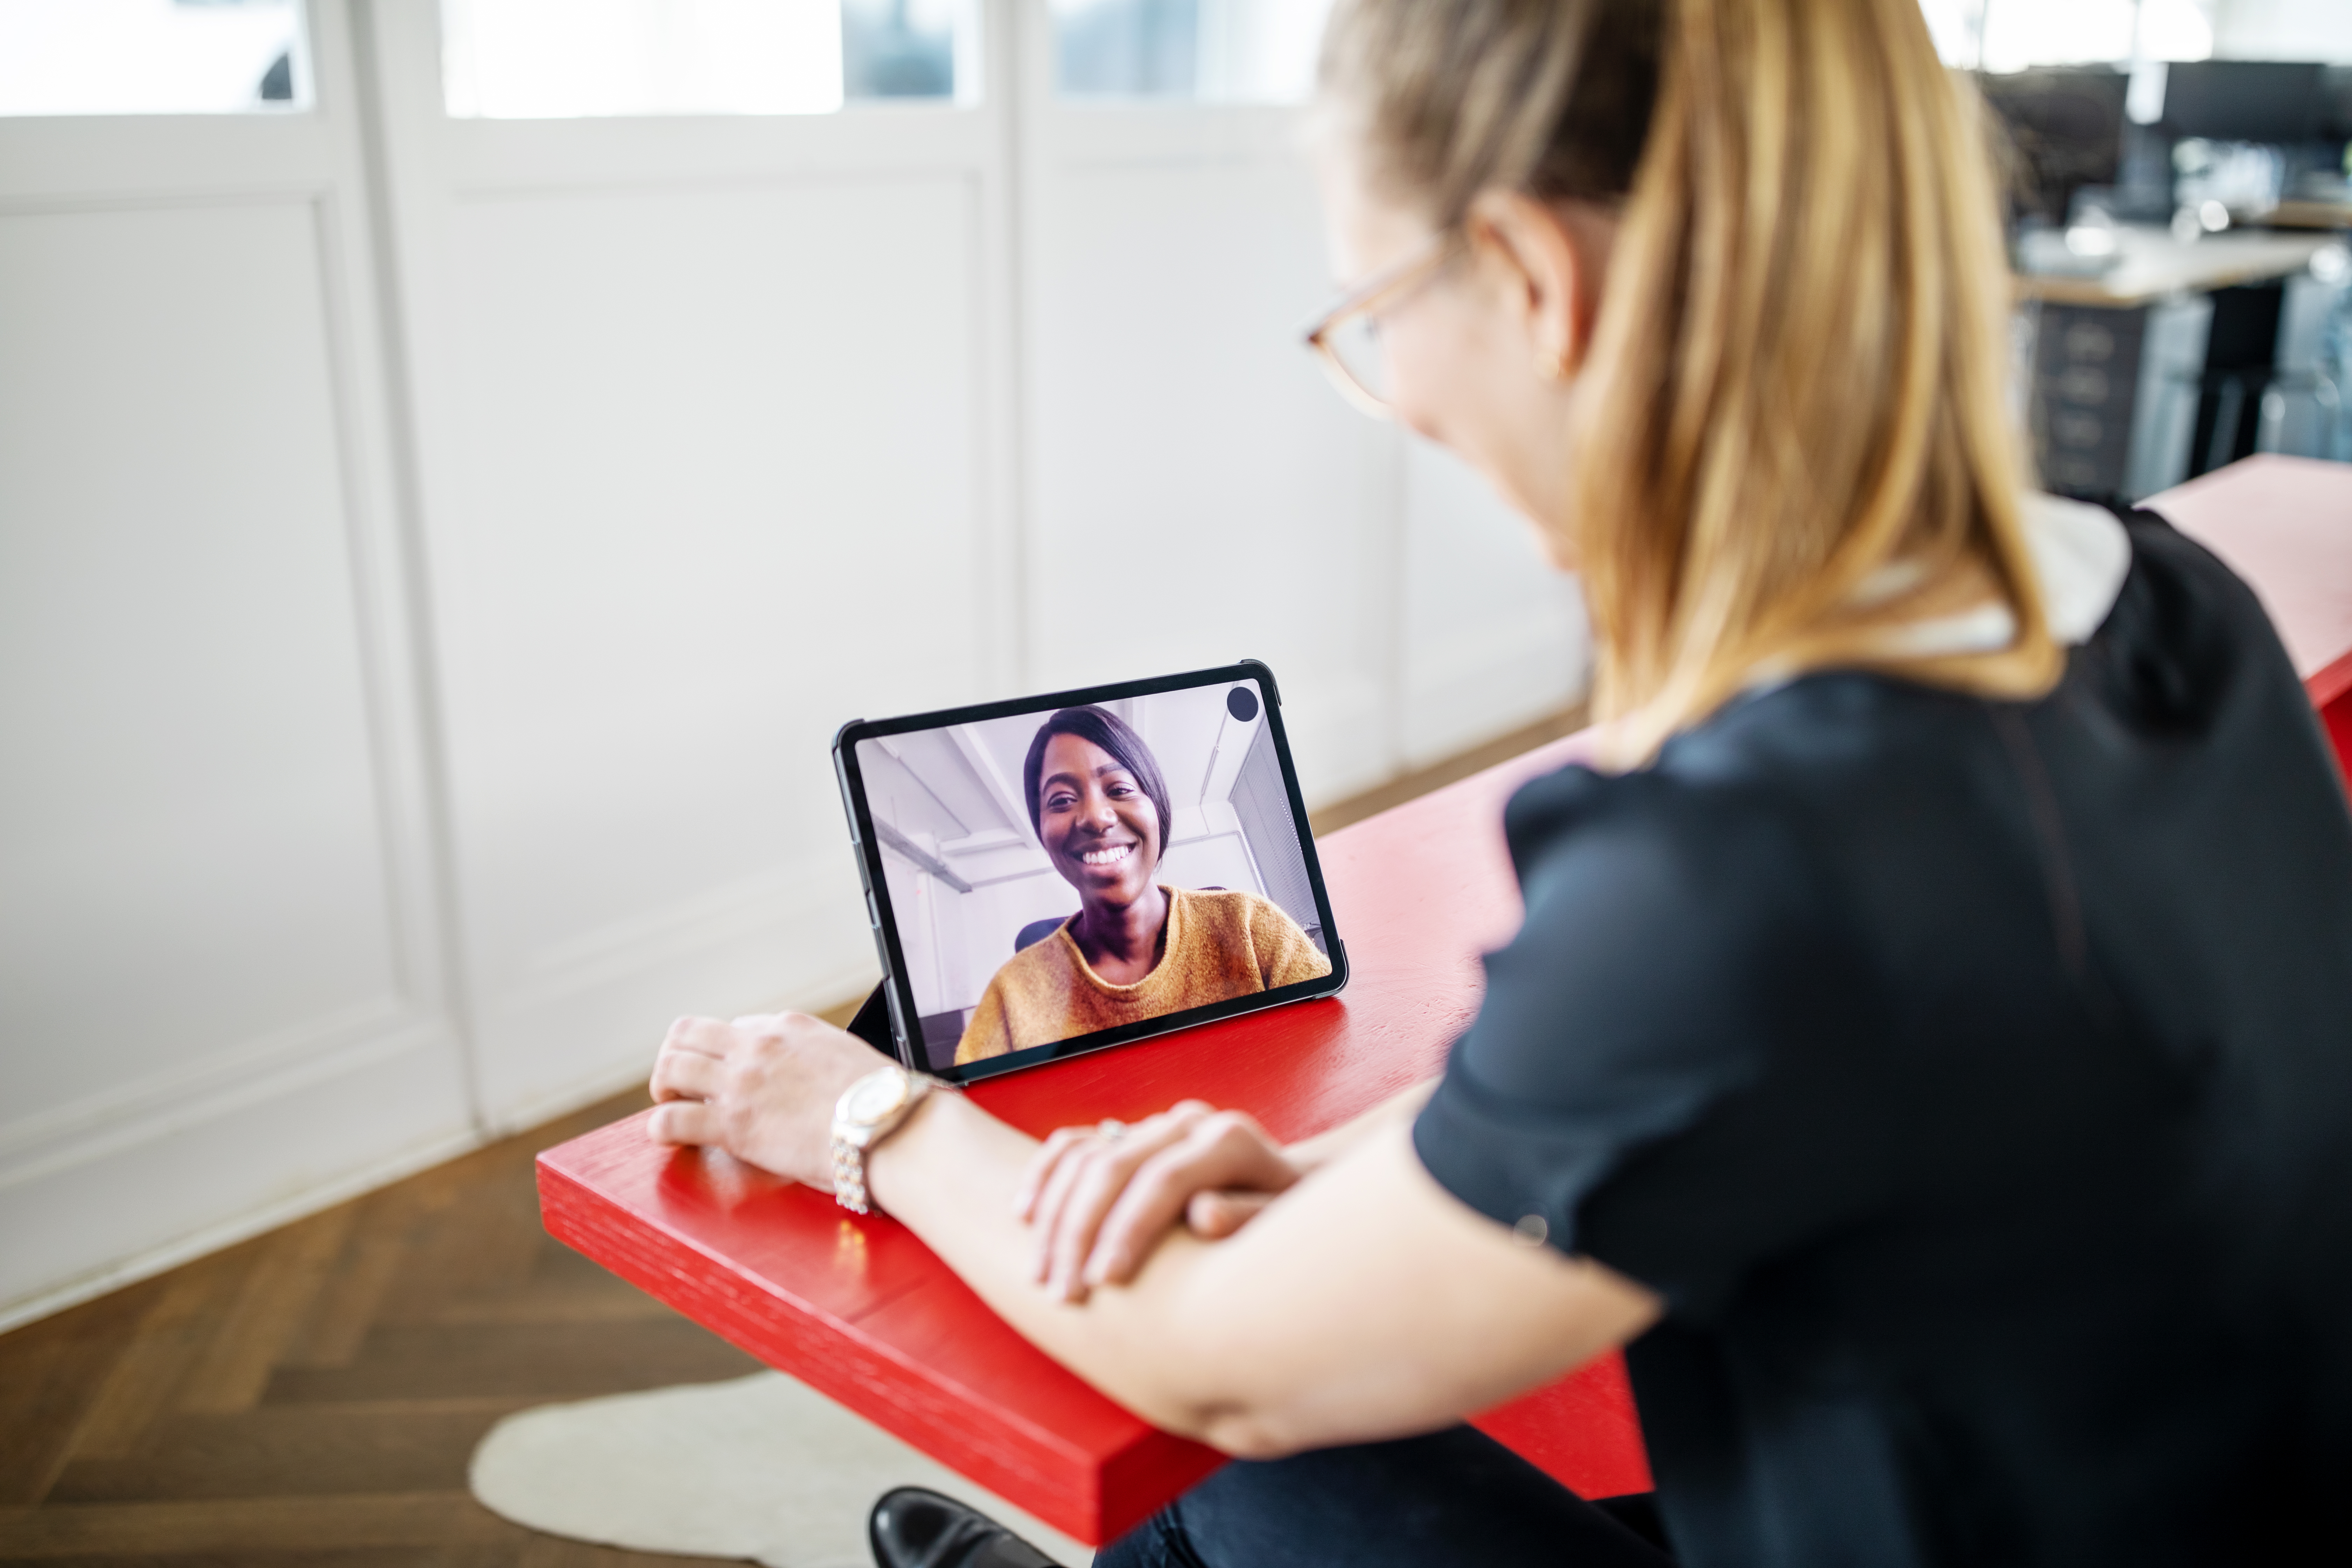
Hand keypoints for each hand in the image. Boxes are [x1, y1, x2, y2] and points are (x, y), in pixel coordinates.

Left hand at [647, 1012, 881, 1185]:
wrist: (889, 1127)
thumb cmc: (880, 1100)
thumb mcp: (846, 1056)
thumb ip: (817, 1056)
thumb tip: (811, 1076)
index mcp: (789, 1027)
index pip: (736, 1027)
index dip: (727, 1052)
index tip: (731, 1073)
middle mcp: (758, 1046)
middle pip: (688, 1033)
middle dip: (677, 1055)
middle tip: (682, 1083)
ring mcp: (741, 1082)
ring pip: (670, 1066)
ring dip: (664, 1085)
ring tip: (671, 1104)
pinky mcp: (732, 1124)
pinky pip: (671, 1118)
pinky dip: (662, 1127)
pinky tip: (669, 1135)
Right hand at [1013, 1101, 1302, 1302]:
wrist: (1286, 1196)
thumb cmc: (1289, 1224)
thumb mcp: (1286, 1226)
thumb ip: (1250, 1216)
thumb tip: (1205, 1215)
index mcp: (1228, 1140)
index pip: (1163, 1180)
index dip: (1129, 1230)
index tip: (1104, 1283)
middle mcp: (1186, 1124)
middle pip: (1113, 1167)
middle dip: (1078, 1233)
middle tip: (1062, 1294)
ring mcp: (1153, 1128)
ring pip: (1083, 1156)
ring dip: (1052, 1216)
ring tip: (1040, 1276)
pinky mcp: (1128, 1136)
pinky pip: (1071, 1145)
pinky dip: (1042, 1176)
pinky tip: (1023, 1217)